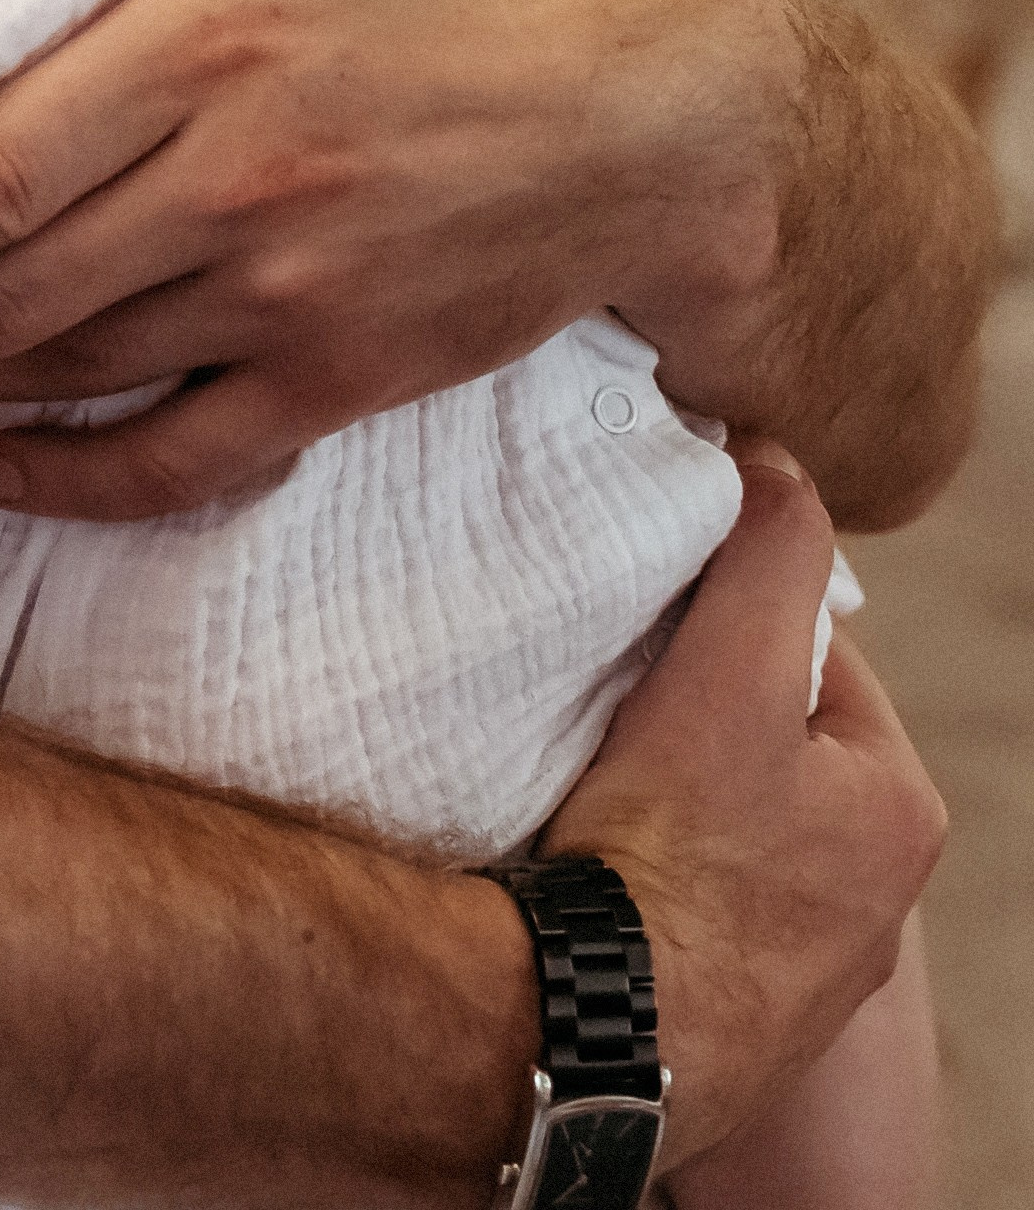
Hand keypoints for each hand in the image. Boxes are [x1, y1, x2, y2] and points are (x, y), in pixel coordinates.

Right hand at [545, 445, 945, 1155]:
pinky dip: (649, 880)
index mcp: (900, 811)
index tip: (659, 629)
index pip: (818, 661)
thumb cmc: (676, 854)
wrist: (594, 1036)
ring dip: (671, 797)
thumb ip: (767, 549)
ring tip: (599, 784)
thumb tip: (773, 457)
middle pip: (773, 746)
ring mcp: (804, 975)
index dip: (730, 622)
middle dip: (701, 714)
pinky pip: (690, 909)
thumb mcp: (732, 667)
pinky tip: (597, 869)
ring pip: (731, 829)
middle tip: (621, 704)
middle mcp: (876, 906)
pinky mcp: (732, 1025)